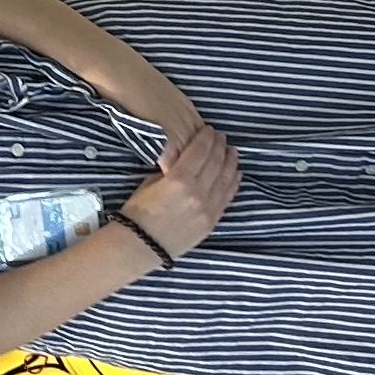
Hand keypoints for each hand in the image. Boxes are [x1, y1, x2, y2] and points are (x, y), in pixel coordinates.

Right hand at [125, 116, 241, 258]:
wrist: (141, 245)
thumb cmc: (138, 212)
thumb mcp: (150, 182)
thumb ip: (171, 170)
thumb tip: (183, 161)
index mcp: (179, 180)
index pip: (200, 151)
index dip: (207, 138)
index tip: (210, 129)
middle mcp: (198, 193)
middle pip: (216, 163)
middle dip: (220, 146)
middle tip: (222, 136)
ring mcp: (208, 208)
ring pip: (226, 179)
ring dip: (230, 162)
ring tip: (232, 151)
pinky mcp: (212, 221)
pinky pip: (227, 198)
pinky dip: (233, 183)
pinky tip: (236, 173)